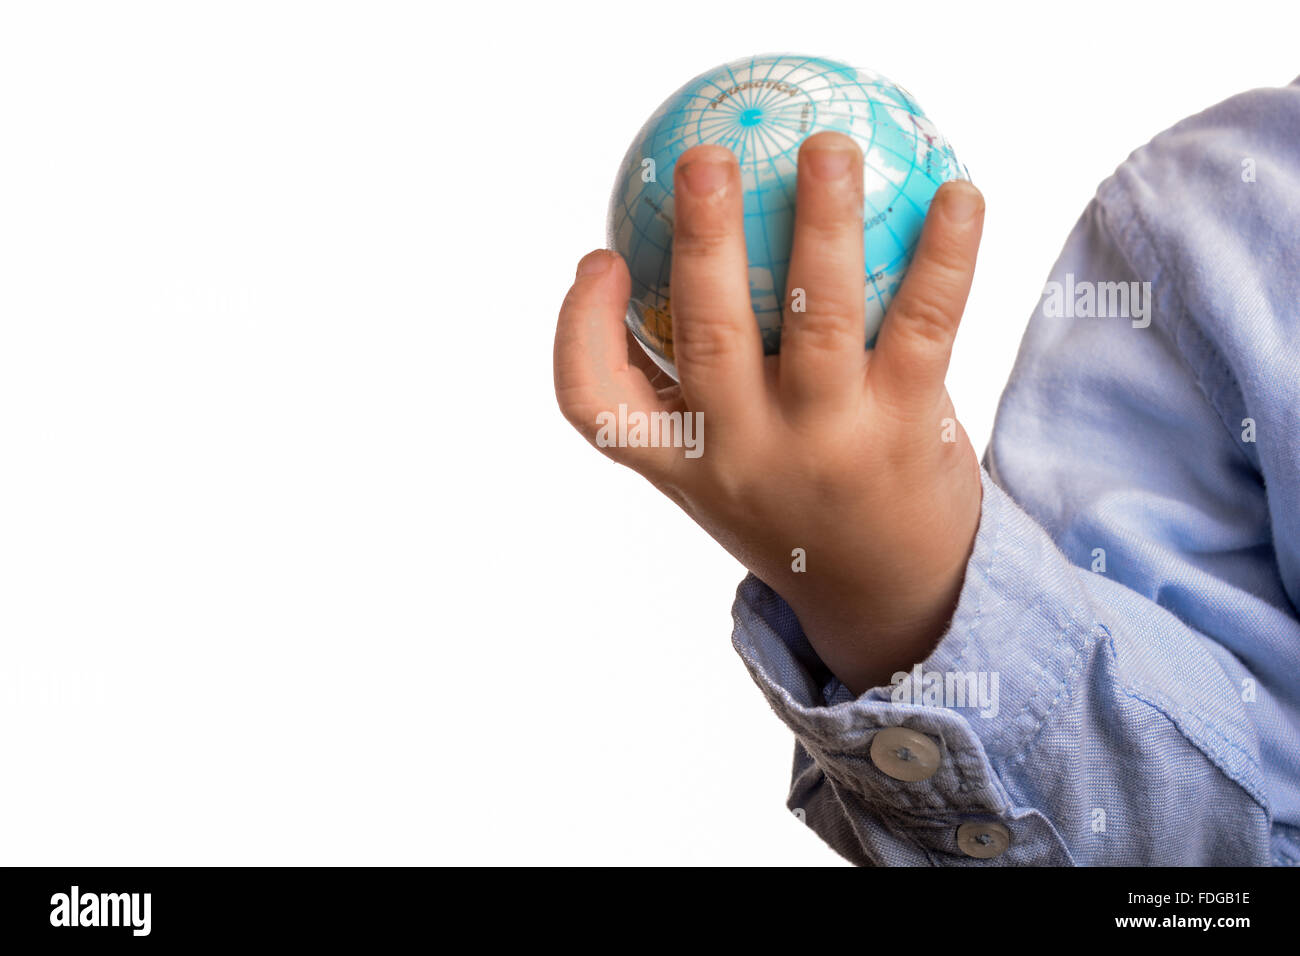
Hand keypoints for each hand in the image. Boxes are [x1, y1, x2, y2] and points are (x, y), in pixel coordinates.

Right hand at [554, 132, 985, 694]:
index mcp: (682, 461)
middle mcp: (743, 455)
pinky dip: (942, 256)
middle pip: (707, 337)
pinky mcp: (903, 432)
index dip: (578, 328)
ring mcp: (825, 444)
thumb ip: (694, 387)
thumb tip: (677, 258)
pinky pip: (922, 327)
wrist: (883, 593)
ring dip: (822, 223)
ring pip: (815, 318)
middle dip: (702, 240)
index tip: (600, 256)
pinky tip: (959, 196)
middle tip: (705, 157)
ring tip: (828, 148)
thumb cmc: (790, 504)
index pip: (596, 406)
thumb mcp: (721, 467)